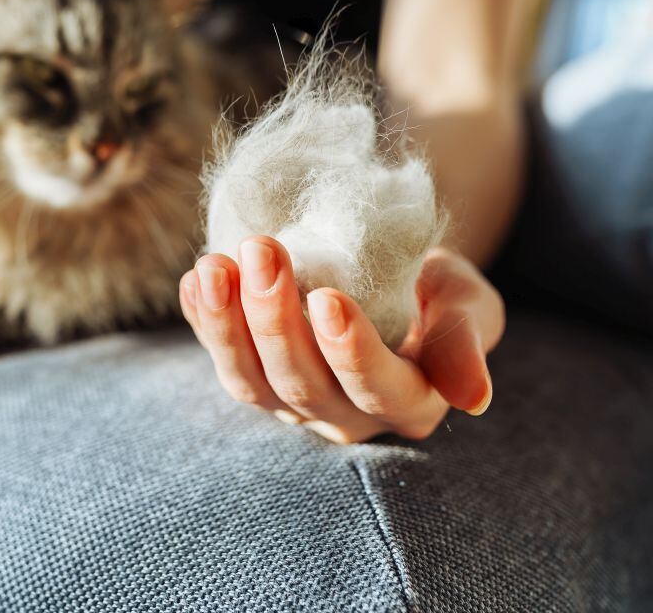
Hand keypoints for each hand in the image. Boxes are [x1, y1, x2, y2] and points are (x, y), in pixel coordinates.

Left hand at [180, 237, 502, 442]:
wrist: (390, 273)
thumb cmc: (435, 289)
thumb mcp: (467, 302)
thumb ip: (464, 340)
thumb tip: (473, 399)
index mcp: (410, 403)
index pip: (376, 389)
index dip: (349, 350)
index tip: (327, 296)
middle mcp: (347, 416)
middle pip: (301, 381)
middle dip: (274, 318)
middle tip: (263, 250)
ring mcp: (292, 403)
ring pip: (250, 381)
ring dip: (225, 323)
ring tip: (214, 265)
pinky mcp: (253, 378)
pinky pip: (220, 358)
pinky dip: (203, 320)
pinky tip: (194, 281)